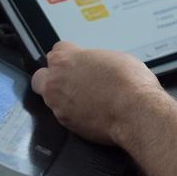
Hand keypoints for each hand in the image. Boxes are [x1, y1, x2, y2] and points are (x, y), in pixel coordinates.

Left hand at [30, 41, 162, 146]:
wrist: (135, 112)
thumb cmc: (129, 83)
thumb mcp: (116, 57)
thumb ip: (96, 60)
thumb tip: (97, 66)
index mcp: (66, 59)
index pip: (56, 51)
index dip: (68, 56)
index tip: (76, 61)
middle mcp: (56, 81)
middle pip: (41, 76)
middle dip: (52, 77)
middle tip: (71, 80)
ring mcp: (58, 104)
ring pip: (50, 99)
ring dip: (63, 98)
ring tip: (85, 99)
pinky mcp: (66, 124)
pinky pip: (63, 115)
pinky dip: (74, 114)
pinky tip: (91, 112)